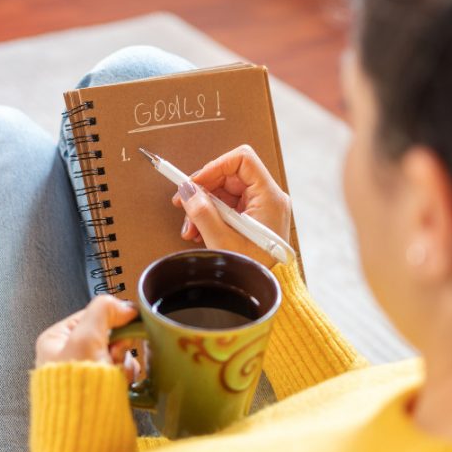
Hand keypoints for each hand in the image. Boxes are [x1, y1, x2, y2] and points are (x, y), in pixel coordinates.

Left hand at [35, 295, 141, 381]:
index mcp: (55, 339)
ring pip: (117, 355)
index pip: (93, 315)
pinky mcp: (96, 390)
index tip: (123, 330)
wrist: (80, 433)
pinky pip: (119, 373)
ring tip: (116, 376)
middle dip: (118, 347)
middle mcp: (66, 355)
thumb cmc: (73, 390)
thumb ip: (103, 311)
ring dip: (123, 363)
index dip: (112, 321)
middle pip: (108, 335)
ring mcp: (82, 374)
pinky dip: (125, 378)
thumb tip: (125, 306)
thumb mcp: (85, 338)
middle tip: (113, 357)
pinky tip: (120, 386)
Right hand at [172, 144, 291, 268]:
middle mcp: (268, 198)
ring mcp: (260, 207)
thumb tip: (186, 190)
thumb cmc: (251, 270)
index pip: (242, 160)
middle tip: (182, 204)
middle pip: (229, 176)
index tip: (195, 182)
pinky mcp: (252, 217)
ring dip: (203, 207)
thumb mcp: (222, 241)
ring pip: (224, 192)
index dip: (215, 166)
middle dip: (203, 191)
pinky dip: (210, 216)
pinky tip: (199, 232)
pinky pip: (227, 206)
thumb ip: (202, 213)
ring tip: (190, 229)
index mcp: (269, 198)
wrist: (262, 292)